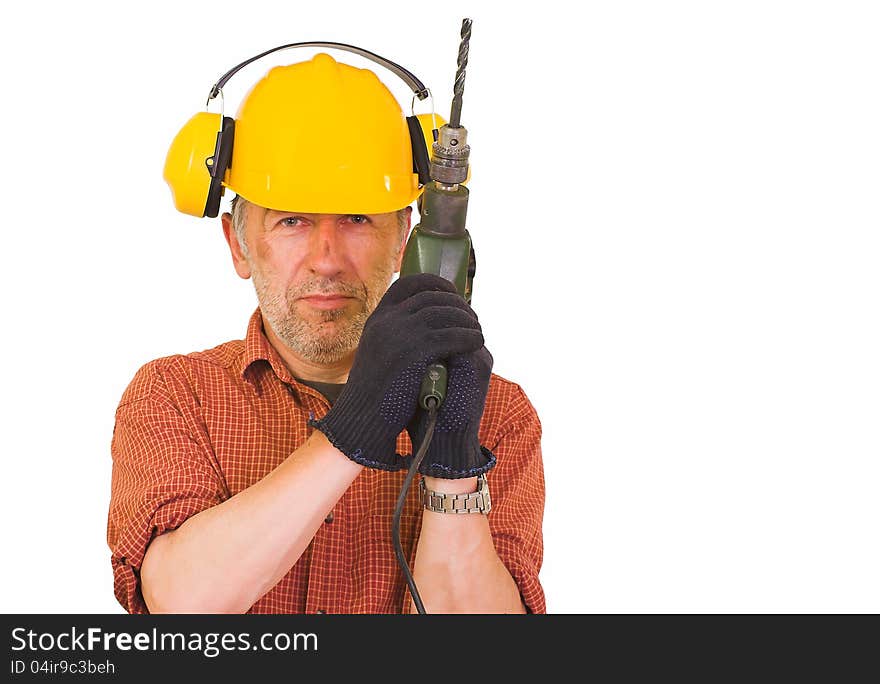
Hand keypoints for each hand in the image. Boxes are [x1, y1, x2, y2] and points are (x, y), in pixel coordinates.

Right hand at [309, 274, 483, 470]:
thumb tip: (421, 323)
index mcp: (377, 318)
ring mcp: (399, 334)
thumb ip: (395, 335)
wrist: (362, 419)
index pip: (407, 284)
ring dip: (467, 320)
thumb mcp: (379, 354)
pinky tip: (478, 343)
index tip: (451, 292)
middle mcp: (386, 320)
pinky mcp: (414, 352)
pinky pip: (451, 335)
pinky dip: (468, 336)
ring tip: (478, 331)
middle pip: (431, 296)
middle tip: (472, 317)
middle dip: (457, 304)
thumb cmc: (375, 393)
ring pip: (444, 313)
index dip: (433, 283)